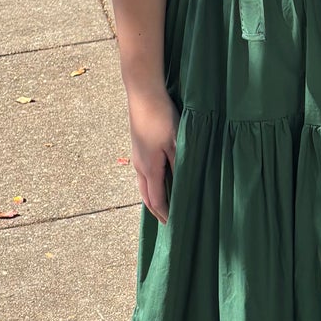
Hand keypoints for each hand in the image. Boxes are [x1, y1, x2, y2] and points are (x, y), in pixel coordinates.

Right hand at [128, 87, 179, 222]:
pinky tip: (160, 180)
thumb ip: (180, 165)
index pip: (156, 200)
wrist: (143, 93)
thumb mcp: (176, 142)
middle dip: (157, 210)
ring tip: (164, 205)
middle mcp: (140, 165)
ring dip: (153, 198)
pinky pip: (143, 174)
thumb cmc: (161, 116)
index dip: (165, 214)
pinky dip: (151, 184)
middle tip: (168, 221)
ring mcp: (137, 156)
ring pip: (143, 185)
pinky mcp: (138, 147)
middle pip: (146, 196)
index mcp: (149, 168)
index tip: (175, 226)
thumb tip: (184, 186)